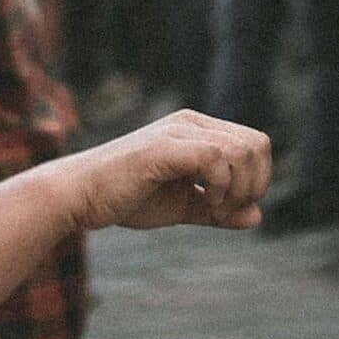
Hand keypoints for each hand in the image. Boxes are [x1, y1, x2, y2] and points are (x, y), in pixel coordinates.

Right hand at [48, 108, 271, 231]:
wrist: (80, 196)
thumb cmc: (126, 198)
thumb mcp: (182, 207)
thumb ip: (218, 210)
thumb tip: (257, 216)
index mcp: (196, 130)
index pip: (255, 144)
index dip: (257, 180)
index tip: (231, 208)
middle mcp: (190, 123)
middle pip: (258, 144)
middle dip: (254, 184)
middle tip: (227, 209)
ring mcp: (177, 132)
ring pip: (242, 150)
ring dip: (238, 189)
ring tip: (214, 209)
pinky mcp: (163, 147)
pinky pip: (215, 157)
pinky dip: (222, 187)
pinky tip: (207, 203)